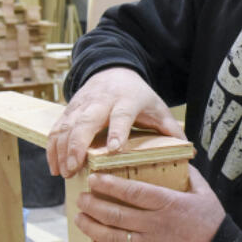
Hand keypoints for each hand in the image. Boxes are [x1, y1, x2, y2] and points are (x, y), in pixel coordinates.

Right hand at [46, 67, 185, 177]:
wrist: (113, 69)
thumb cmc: (139, 95)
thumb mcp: (158, 107)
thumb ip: (170, 129)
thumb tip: (189, 151)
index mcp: (126, 101)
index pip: (122, 116)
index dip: (118, 131)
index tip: (115, 150)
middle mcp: (101, 101)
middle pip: (86, 121)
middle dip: (78, 145)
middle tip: (74, 168)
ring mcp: (82, 105)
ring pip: (67, 125)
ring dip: (61, 149)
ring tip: (62, 172)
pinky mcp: (69, 109)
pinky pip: (57, 127)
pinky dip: (52, 147)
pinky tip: (53, 166)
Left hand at [73, 164, 224, 241]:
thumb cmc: (213, 226)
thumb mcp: (206, 195)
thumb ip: (190, 176)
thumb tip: (180, 158)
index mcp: (168, 204)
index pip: (132, 192)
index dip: (109, 185)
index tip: (94, 179)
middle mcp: (155, 225)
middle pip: (116, 214)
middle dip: (94, 205)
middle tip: (81, 198)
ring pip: (113, 237)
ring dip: (91, 227)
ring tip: (79, 219)